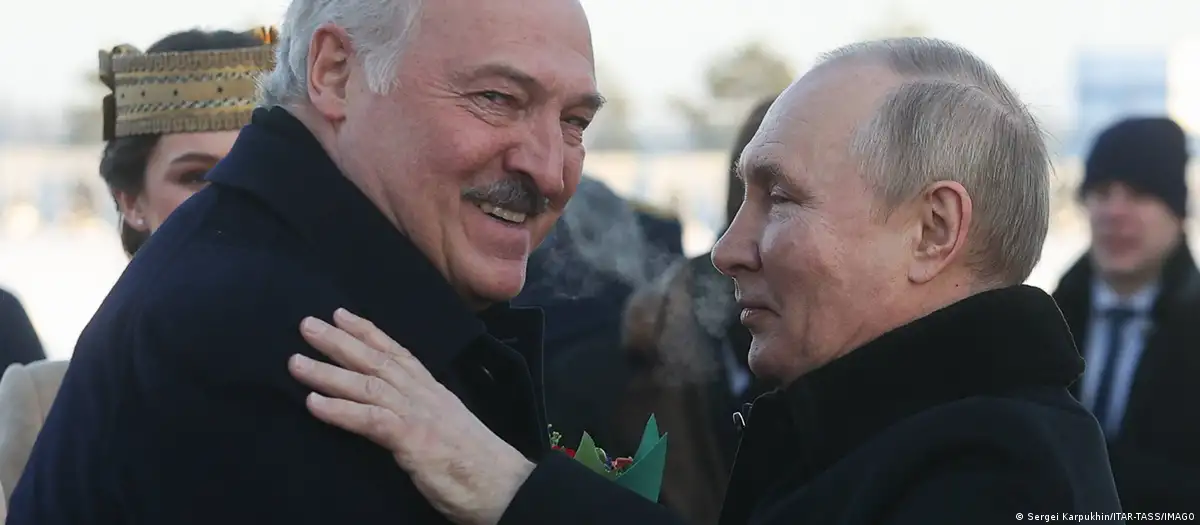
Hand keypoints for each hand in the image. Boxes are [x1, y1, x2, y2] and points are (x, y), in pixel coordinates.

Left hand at [288, 308, 534, 524]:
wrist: (509, 488)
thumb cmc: (480, 467)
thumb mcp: (448, 432)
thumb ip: (424, 418)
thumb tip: (401, 417)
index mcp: (435, 394)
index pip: (399, 354)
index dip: (369, 332)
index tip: (342, 315)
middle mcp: (425, 396)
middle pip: (377, 361)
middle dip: (340, 340)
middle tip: (306, 324)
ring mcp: (419, 416)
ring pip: (367, 385)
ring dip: (328, 371)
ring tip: (295, 362)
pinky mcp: (414, 440)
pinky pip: (370, 420)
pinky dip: (339, 410)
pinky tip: (313, 402)